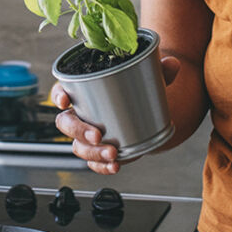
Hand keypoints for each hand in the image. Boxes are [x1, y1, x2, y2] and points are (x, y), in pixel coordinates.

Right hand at [51, 55, 181, 174]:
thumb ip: (159, 70)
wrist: (145, 110)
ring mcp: (87, 135)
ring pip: (78, 146)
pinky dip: (101, 166)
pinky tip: (114, 165)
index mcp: (83, 90)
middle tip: (98, 135)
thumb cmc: (135, 88)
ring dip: (93, 152)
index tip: (65, 101)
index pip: (61, 90)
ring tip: (112, 154)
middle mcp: (81, 113)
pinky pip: (93, 162)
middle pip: (66, 123)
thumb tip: (172, 64)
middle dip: (79, 131)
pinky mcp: (98, 150)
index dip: (58, 95)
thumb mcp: (147, 76)